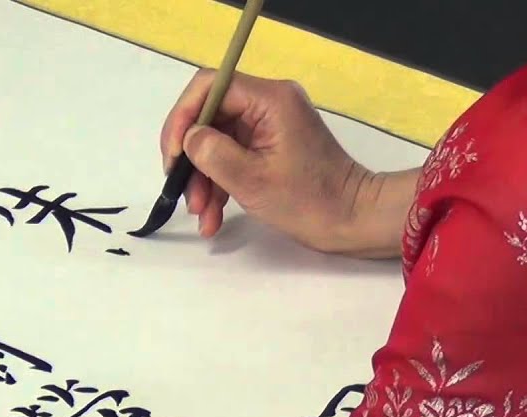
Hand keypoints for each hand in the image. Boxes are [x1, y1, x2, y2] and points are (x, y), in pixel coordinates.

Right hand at [161, 69, 411, 256]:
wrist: (353, 220)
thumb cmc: (311, 201)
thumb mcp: (252, 180)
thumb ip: (212, 154)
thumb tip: (189, 139)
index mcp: (270, 99)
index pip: (210, 87)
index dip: (183, 118)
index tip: (173, 155)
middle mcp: (270, 103)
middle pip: (211, 117)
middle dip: (193, 158)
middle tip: (185, 193)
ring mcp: (271, 125)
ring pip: (219, 141)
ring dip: (204, 178)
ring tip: (202, 215)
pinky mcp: (272, 146)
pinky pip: (235, 156)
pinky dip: (221, 183)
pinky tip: (213, 216)